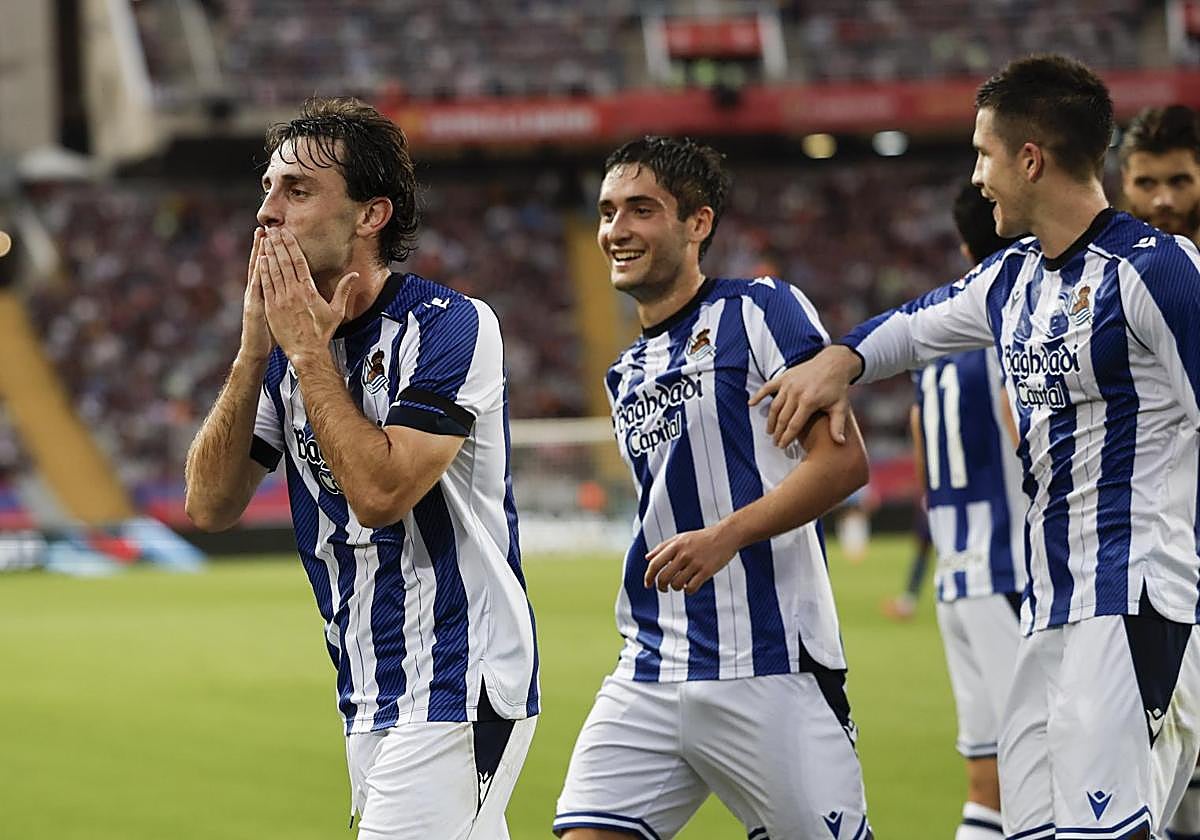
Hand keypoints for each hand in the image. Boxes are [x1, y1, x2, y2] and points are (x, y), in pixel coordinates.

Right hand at [239, 227, 274, 361]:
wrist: (257, 349)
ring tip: (262, 237)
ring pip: (258, 271)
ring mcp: (255, 297)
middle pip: (263, 265)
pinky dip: (259, 273)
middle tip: (267, 228)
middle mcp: (258, 291)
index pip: (270, 268)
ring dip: (259, 254)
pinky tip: (261, 261)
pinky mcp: (255, 306)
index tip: (278, 236)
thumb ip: (286, 299)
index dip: (274, 252)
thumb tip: (297, 290)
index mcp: (267, 292)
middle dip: (265, 246)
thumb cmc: (271, 332)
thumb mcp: (279, 313)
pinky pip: (258, 287)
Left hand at [259, 228, 356, 360]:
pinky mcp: (272, 308)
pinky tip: (260, 260)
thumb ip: (344, 290)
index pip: (299, 262)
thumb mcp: (337, 311)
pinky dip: (263, 271)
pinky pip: (266, 285)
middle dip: (278, 244)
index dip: (292, 245)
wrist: (307, 351)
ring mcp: (281, 299)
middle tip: (273, 230)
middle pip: (285, 262)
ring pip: (274, 271)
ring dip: (270, 254)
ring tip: (266, 240)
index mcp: (309, 290)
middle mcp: (294, 292)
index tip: (287, 233)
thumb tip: (354, 275)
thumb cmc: (322, 332)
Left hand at [644, 524, 740, 594]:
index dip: (648, 576)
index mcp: (675, 545)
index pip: (655, 564)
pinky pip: (691, 588)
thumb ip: (663, 547)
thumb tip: (648, 558)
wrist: (726, 535)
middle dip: (661, 587)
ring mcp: (695, 563)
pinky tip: (690, 586)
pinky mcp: (706, 571)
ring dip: (676, 588)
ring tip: (680, 584)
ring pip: (676, 585)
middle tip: (664, 589)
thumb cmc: (702, 537)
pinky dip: (688, 590)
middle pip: (664, 578)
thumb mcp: (681, 537)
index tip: (648, 584)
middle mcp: (683, 554)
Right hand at [748, 346, 861, 448]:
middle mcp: (796, 393)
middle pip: (782, 418)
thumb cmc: (837, 386)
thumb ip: (837, 426)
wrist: (834, 363)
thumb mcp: (840, 407)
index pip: (794, 425)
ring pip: (775, 406)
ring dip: (771, 420)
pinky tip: (752, 404)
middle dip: (778, 432)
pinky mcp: (784, 377)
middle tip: (775, 442)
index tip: (782, 446)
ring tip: (770, 430)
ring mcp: (788, 384)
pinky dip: (759, 395)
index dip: (787, 437)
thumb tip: (840, 442)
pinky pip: (768, 387)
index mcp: (809, 401)